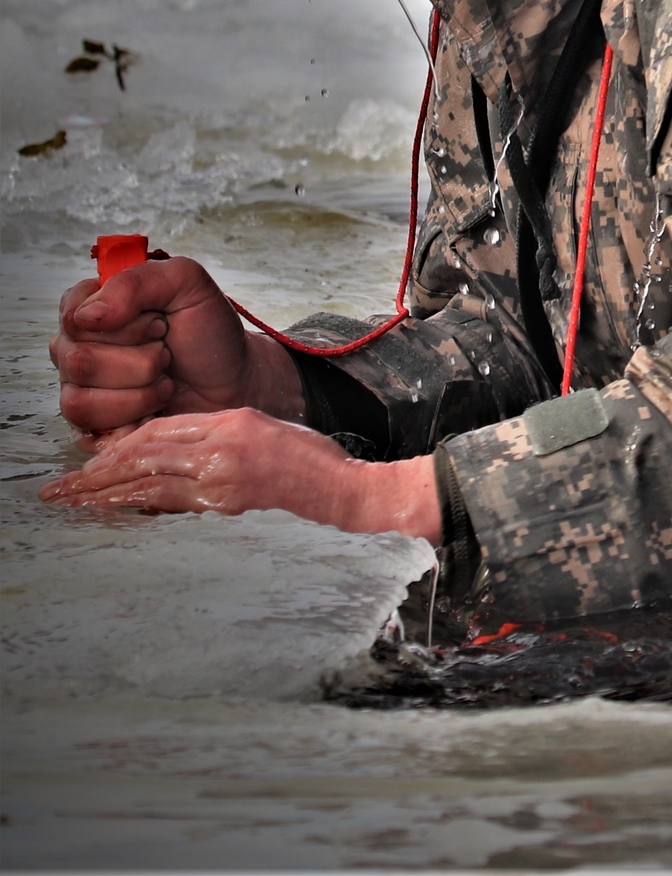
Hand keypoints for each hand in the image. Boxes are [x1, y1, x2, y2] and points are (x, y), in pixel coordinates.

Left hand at [39, 408, 442, 541]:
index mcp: (227, 424)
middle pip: (144, 458)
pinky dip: (141, 509)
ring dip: (107, 497)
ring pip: (152, 486)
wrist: (343, 490)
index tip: (88, 459)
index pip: (157, 431)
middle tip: (59, 489)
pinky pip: (174, 507)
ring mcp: (224, 482)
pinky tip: (121, 515)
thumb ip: (213, 434)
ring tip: (74, 504)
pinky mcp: (230, 507)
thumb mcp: (258, 427)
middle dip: (97, 475)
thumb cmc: (309, 457)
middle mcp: (221, 450)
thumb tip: (162, 448)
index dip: (118, 446)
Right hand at [49, 257, 302, 439]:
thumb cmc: (208, 331)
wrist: (235, 380)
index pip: (75, 317)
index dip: (124, 324)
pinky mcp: (90, 429)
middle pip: (78, 361)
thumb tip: (89, 314)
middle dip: (141, 360)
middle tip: (168, 353)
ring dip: (139, 393)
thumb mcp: (186, 283)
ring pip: (80, 401)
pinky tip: (156, 408)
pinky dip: (133, 421)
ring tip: (165, 382)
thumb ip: (136, 282)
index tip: (160, 322)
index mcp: (92, 306)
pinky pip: (88, 434)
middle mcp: (76, 346)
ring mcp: (80, 389)